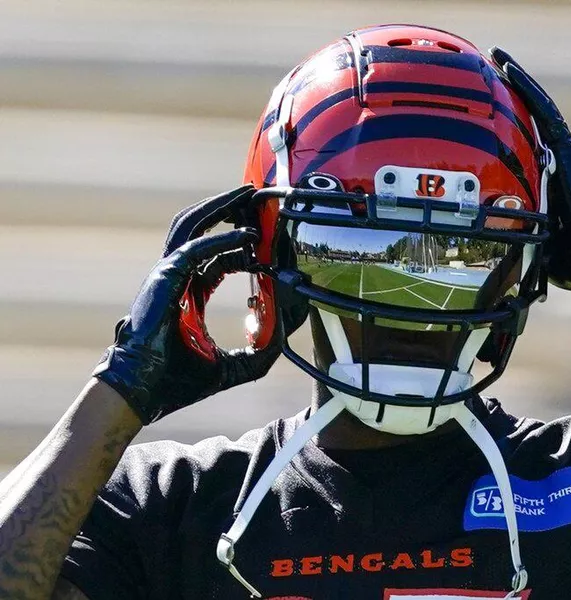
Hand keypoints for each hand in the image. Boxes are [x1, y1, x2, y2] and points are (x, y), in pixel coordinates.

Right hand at [93, 186, 281, 423]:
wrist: (143, 393)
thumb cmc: (178, 381)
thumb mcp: (234, 365)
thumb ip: (262, 350)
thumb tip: (289, 336)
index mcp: (188, 292)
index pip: (218, 257)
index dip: (243, 247)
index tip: (269, 246)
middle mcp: (176, 277)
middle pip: (201, 229)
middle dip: (227, 209)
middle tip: (254, 197)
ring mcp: (167, 274)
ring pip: (192, 226)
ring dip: (220, 208)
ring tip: (246, 195)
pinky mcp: (165, 279)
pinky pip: (196, 250)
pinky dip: (222, 240)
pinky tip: (247, 237)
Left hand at [490, 47, 570, 298]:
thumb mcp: (538, 240)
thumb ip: (524, 234)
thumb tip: (506, 243)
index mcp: (551, 178)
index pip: (528, 141)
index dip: (512, 120)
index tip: (493, 105)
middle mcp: (559, 159)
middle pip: (532, 117)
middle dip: (514, 91)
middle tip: (493, 66)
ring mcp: (564, 153)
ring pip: (538, 108)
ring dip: (518, 81)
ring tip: (498, 57)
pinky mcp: (567, 150)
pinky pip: (544, 113)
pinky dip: (527, 89)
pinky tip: (509, 68)